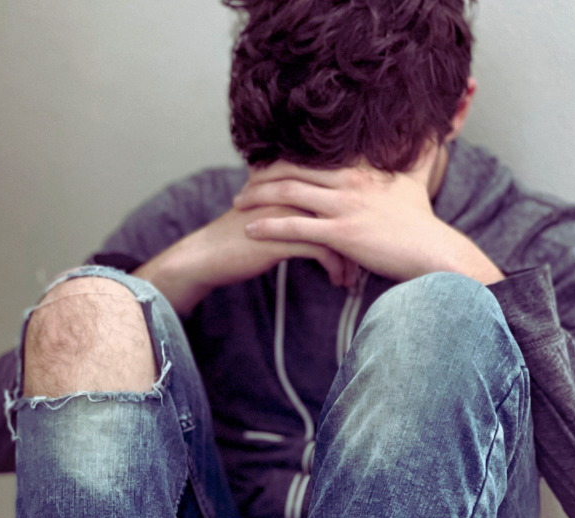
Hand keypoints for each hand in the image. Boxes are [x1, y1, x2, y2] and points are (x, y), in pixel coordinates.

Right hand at [134, 205, 357, 315]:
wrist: (206, 255)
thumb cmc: (240, 237)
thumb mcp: (271, 212)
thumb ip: (296, 203)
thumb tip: (325, 210)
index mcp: (291, 179)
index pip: (339, 190)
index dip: (357, 214)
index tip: (366, 238)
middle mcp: (291, 190)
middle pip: (343, 209)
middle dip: (360, 238)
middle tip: (368, 259)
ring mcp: (286, 212)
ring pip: (337, 230)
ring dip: (351, 257)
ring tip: (354, 277)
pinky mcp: (281, 237)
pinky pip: (323, 251)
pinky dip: (336, 268)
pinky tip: (337, 281)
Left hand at [234, 146, 503, 284]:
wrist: (434, 251)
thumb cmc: (422, 222)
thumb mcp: (416, 179)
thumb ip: (418, 154)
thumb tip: (433, 130)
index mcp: (358, 168)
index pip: (309, 158)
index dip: (281, 162)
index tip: (261, 169)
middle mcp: (348, 181)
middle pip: (291, 171)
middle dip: (261, 178)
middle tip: (242, 187)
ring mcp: (344, 206)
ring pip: (288, 195)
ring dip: (257, 199)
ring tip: (237, 206)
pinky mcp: (342, 233)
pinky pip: (294, 227)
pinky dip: (268, 228)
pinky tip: (250, 231)